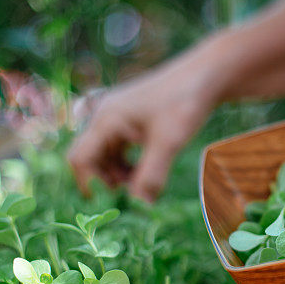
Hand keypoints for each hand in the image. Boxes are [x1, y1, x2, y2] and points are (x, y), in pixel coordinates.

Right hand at [69, 45, 225, 201]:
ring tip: (141, 186)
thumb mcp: (168, 143)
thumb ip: (150, 176)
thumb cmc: (184, 103)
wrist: (204, 76)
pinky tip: (146, 172)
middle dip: (105, 181)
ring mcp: (118, 117)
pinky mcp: (131, 120)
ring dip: (117, 175)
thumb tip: (139, 207)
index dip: (89, 184)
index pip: (79, 158)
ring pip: (105, 155)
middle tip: (130, 197)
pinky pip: (119, 148)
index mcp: (106, 119)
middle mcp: (106, 117)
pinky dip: (128, 164)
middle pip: (90, 158)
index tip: (108, 205)